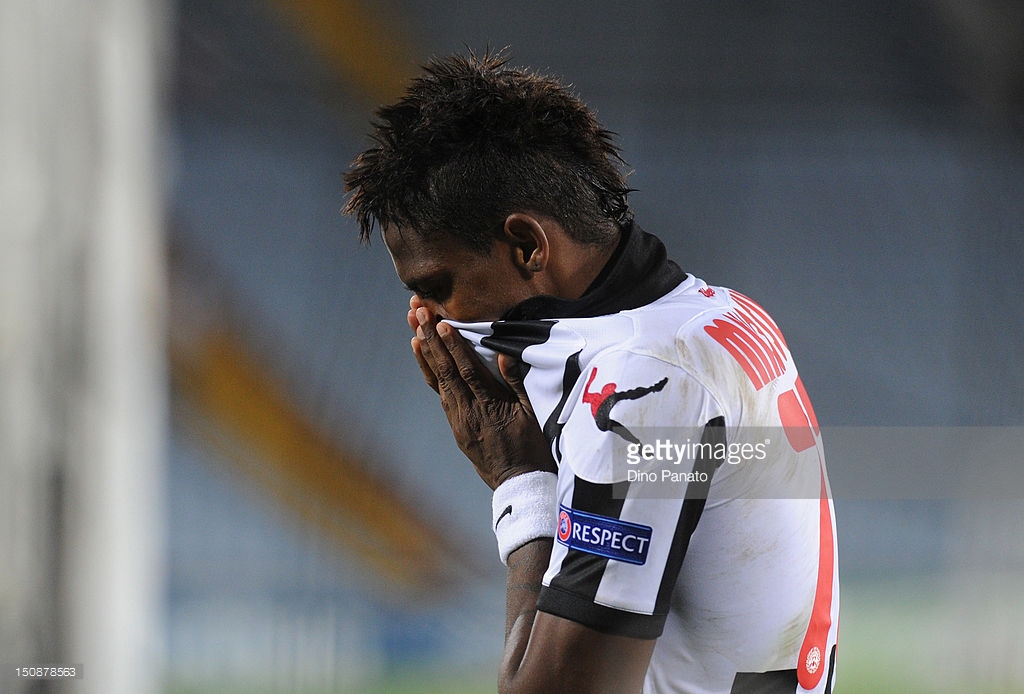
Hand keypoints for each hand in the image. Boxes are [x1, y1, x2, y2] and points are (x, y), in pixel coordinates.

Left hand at [407, 298, 555, 489]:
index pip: (467, 371)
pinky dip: (429, 370)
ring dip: (425, 349)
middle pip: (445, 370)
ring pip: (437, 380)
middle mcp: (468, 412)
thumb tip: (502, 355)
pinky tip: (421, 352)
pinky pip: (439, 392)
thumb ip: (516, 383)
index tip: (442, 323)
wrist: (519, 484)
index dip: (453, 346)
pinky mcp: (456, 425)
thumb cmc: (532, 447)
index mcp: (489, 408)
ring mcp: (458, 419)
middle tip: (418, 312)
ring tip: (413, 324)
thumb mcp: (532, 414)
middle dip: (431, 338)